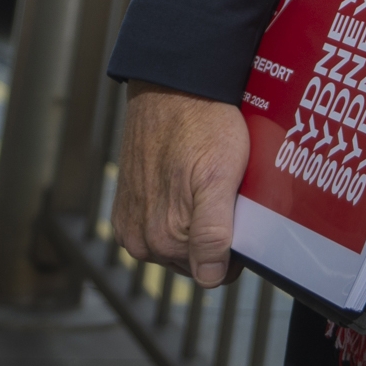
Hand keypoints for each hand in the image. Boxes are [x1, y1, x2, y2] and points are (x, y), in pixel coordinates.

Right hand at [109, 88, 248, 286]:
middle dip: (214, 234)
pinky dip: (174, 210)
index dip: (235, 246)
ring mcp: (130, 224)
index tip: (240, 214)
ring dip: (194, 222)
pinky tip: (184, 182)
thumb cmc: (202, 124)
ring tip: (205, 184)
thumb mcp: (221, 177)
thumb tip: (209, 278)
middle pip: (195, 259)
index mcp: (166, 240)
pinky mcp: (125, 207)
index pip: (215, 271)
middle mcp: (142, 241)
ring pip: (178, 242)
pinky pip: (158, 224)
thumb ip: (214, 234)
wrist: (170, 87)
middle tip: (225, 193)